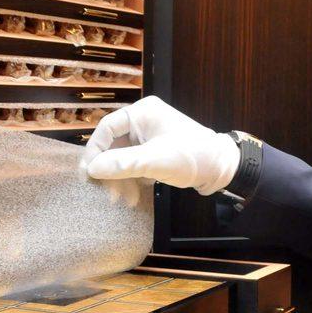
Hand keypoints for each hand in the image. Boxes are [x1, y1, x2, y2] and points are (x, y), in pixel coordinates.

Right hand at [81, 96, 239, 205]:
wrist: (222, 170)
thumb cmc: (193, 157)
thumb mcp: (154, 161)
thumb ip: (122, 163)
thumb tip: (92, 169)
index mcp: (144, 112)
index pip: (107, 128)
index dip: (95, 151)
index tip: (88, 173)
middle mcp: (145, 121)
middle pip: (113, 145)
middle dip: (109, 170)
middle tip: (104, 192)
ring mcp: (150, 137)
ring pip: (123, 157)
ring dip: (120, 179)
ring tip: (121, 200)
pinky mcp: (155, 152)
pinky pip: (134, 164)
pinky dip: (131, 180)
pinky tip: (132, 196)